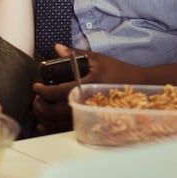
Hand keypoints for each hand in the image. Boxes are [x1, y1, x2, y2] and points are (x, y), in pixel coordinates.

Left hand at [31, 44, 145, 134]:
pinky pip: (67, 130)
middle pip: (54, 112)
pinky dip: (53, 127)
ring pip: (59, 124)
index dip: (42, 91)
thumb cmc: (119, 72)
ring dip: (44, 117)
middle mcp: (86, 105)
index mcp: (86, 87)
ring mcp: (89, 116)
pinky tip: (48, 122)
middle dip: (40, 106)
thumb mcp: (97, 59)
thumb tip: (57, 48)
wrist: (140, 87)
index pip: (58, 92)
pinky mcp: (91, 123)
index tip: (36, 87)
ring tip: (40, 107)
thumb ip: (75, 54)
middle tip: (36, 98)